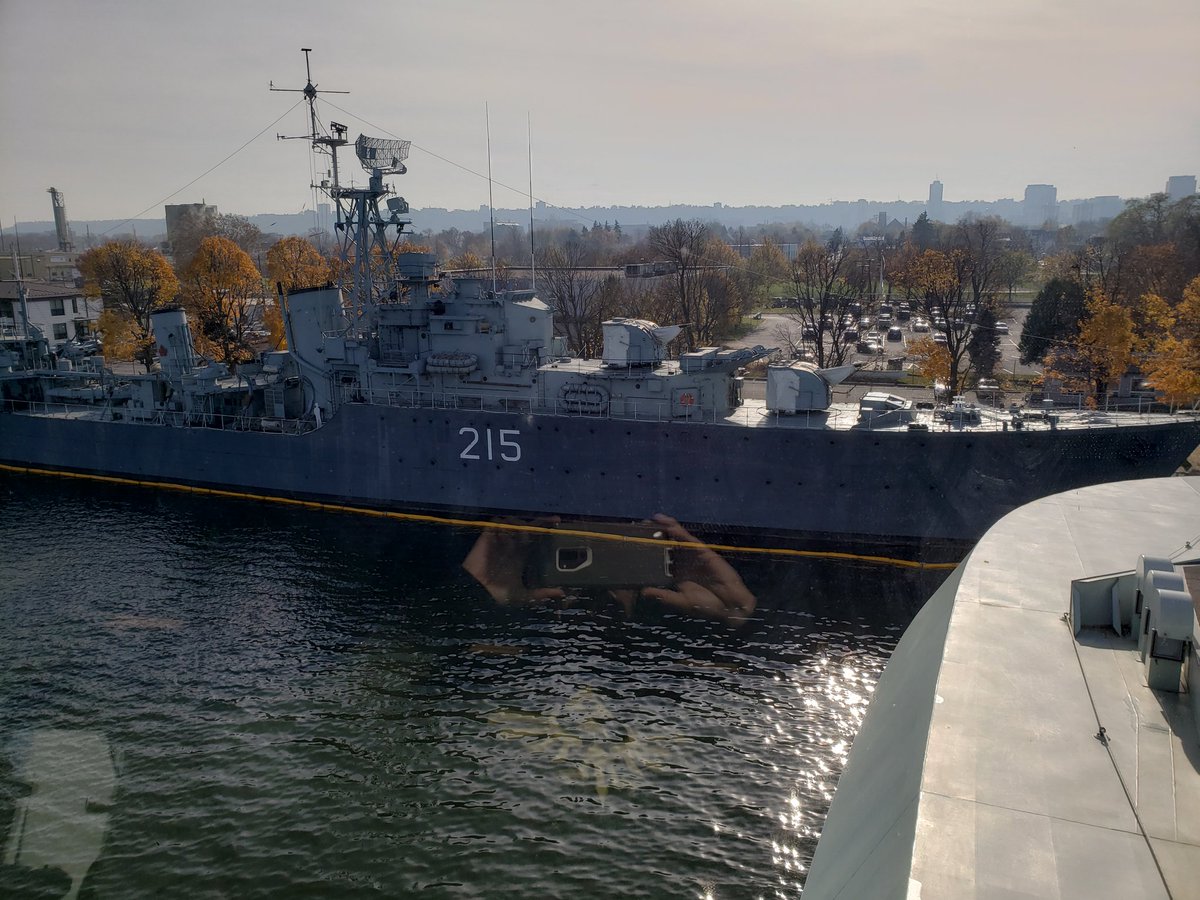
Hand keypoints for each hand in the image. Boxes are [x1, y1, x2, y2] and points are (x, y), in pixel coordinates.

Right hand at [462, 519, 566, 606]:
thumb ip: (541, 593)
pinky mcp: (488, 537)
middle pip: (527, 527)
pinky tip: (508, 532)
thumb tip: (561, 593)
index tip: (558, 522)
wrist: (476, 590)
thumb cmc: (497, 593)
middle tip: (549, 522)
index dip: (545, 528)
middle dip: (537, 523)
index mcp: (521, 556)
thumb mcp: (523, 595)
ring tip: (523, 533)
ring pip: (513, 522)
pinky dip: (503, 524)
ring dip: (520, 524)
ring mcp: (500, 540)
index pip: (535, 538)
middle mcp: (512, 545)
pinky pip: (496, 522)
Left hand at [640, 514, 756, 627]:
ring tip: (654, 519)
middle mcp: (683, 563)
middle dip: (656, 535)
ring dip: (666, 529)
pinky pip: (689, 540)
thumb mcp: (682, 602)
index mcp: (675, 575)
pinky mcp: (704, 553)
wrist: (730, 607)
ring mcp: (693, 556)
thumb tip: (644, 591)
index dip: (649, 550)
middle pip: (667, 545)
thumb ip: (664, 596)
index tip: (634, 542)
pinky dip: (679, 532)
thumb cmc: (706, 607)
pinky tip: (670, 526)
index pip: (660, 559)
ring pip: (677, 539)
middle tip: (640, 525)